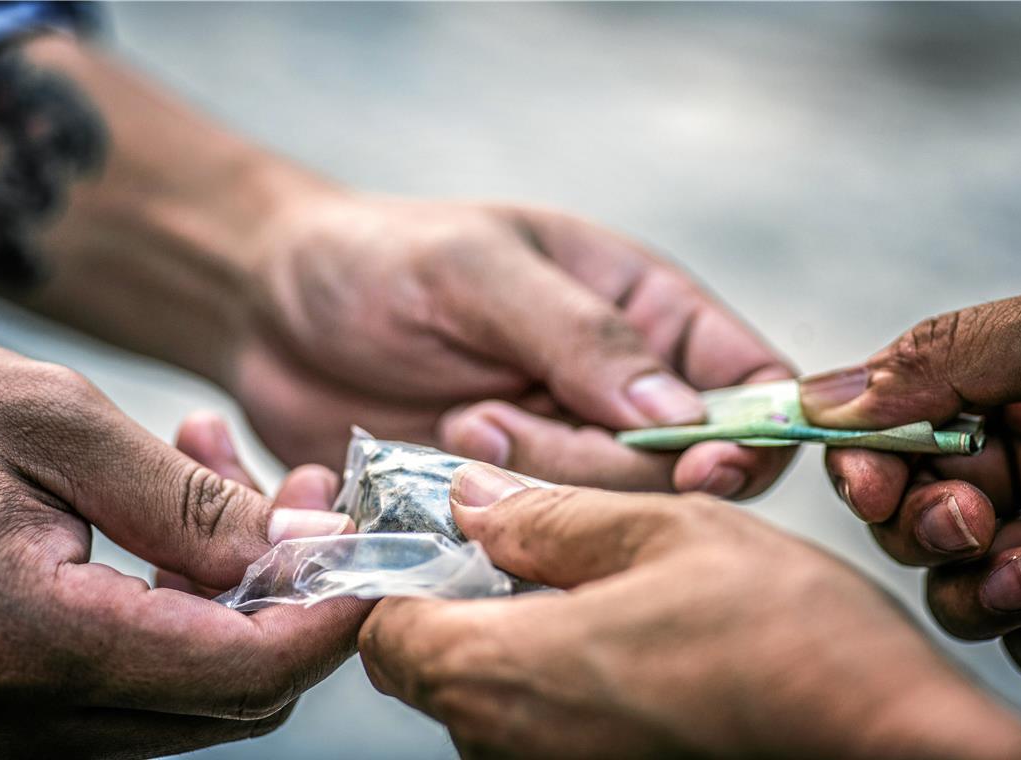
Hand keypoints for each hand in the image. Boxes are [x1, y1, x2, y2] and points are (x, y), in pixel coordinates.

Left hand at [0, 36, 793, 500]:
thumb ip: (579, 334)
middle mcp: (613, 395)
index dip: (750, 433)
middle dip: (591, 464)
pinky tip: (435, 493)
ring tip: (450, 432)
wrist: (271, 312)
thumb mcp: (476, 268)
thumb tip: (683, 417)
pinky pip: (534, 548)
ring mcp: (559, 458)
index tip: (706, 465)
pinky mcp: (503, 508)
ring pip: (606, 521)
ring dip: (533, 495)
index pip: (747, 382)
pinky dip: (494, 536)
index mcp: (641, 314)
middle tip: (483, 422)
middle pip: (678, 474)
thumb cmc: (376, 261)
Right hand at [0, 333, 366, 757]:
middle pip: (234, 692)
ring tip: (233, 476)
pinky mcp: (18, 704)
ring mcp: (15, 724)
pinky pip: (147, 675)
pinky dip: (188, 602)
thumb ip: (193, 502)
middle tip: (305, 492)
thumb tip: (308, 549)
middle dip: (293, 594)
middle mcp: (23, 715)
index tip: (372, 554)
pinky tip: (182, 516)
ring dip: (240, 590)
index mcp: (35, 643)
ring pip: (199, 686)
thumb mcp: (64, 428)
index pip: (243, 672)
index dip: (330, 618)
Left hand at [358, 464, 1020, 758]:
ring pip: (480, 700)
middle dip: (452, 603)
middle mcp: (508, 742)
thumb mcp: (663, 532)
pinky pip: (534, 728)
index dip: (402, 573)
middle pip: (426, 668)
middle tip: (519, 547)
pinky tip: (618, 639)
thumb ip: (548, 516)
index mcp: (504, 671)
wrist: (887, 742)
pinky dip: (549, 680)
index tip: (440, 534)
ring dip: (506, 640)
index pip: (385, 630)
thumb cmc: (788, 642)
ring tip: (584, 585)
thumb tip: (472, 498)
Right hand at [800, 294, 1020, 670]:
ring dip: (968, 590)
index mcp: (993, 398)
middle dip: (919, 528)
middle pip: (902, 519)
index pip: (883, 439)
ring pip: (949, 589)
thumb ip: (940, 356)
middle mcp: (1008, 472)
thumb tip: (821, 395)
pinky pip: (1008, 637)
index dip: (864, 468)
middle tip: (967, 523)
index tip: (876, 489)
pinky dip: (1014, 630)